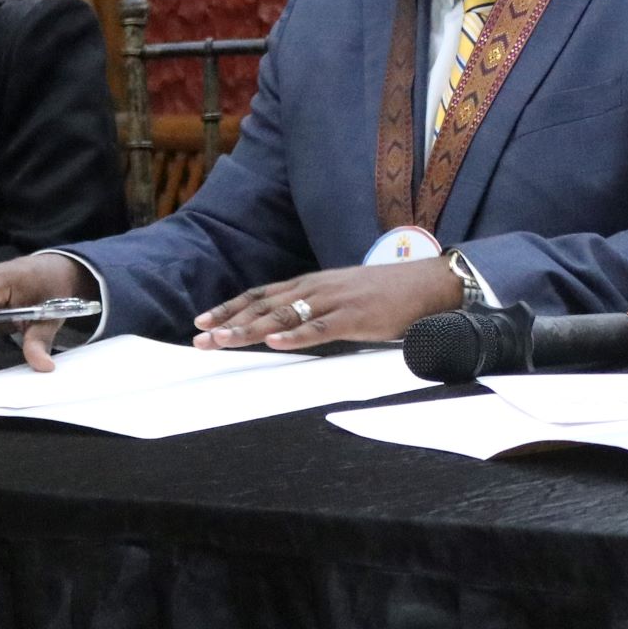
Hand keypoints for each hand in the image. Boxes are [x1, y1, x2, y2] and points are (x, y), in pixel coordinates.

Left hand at [192, 258, 462, 351]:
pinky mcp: (356, 317)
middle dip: (229, 322)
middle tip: (199, 339)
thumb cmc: (387, 294)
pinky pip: (320, 328)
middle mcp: (317, 288)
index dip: (231, 307)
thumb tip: (289, 326)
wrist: (428, 284)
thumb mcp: (343, 296)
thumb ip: (316, 308)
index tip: (203, 321)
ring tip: (223, 341)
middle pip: (264, 306)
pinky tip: (275, 344)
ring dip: (251, 330)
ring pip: (284, 317)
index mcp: (313, 284)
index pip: (262, 294)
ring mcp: (335, 301)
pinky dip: (296, 336)